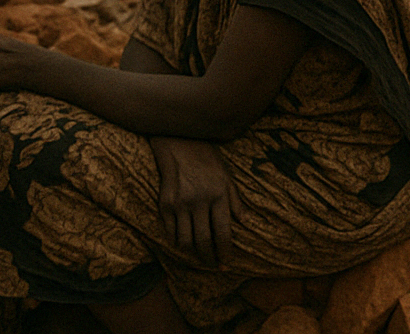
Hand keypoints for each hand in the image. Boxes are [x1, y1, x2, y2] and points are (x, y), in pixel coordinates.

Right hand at [151, 137, 237, 267]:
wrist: (180, 143)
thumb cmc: (208, 159)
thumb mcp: (227, 176)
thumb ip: (235, 200)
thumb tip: (245, 222)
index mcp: (219, 195)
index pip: (223, 232)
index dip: (225, 251)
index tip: (226, 263)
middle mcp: (199, 201)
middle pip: (203, 240)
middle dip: (209, 258)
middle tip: (214, 266)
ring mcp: (180, 203)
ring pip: (184, 241)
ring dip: (193, 254)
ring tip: (200, 258)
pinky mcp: (164, 203)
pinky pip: (170, 231)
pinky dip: (177, 241)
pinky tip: (184, 244)